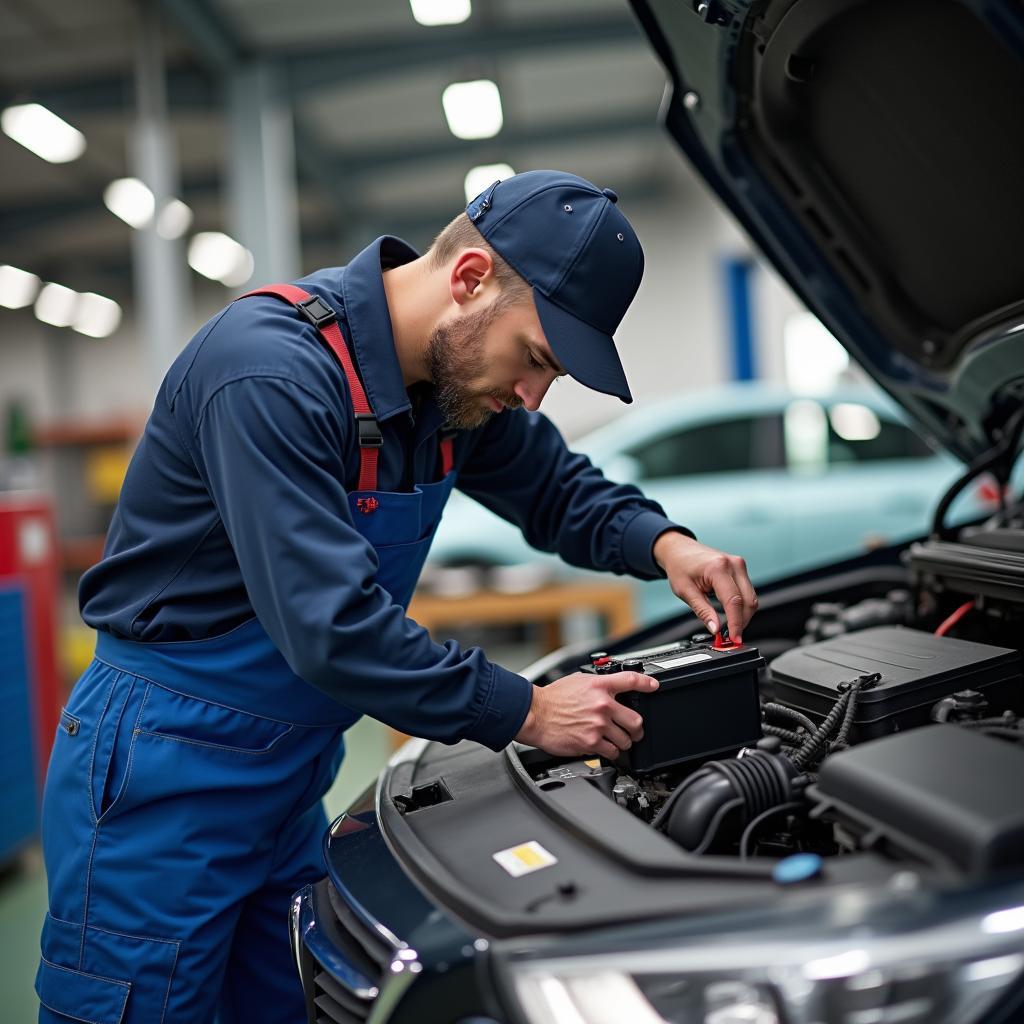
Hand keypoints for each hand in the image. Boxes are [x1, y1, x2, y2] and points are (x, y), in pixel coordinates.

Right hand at [514, 671, 658, 759]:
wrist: (535, 714)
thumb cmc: (552, 699)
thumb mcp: (577, 681)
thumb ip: (596, 685)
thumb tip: (608, 688)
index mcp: (599, 686)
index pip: (630, 680)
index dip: (647, 683)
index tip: (654, 686)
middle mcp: (602, 705)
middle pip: (636, 720)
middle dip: (637, 728)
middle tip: (634, 731)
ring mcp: (598, 725)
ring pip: (626, 739)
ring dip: (624, 742)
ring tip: (618, 741)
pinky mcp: (591, 742)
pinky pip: (612, 751)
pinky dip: (612, 752)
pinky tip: (605, 747)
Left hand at [652, 531, 757, 642]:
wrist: (679, 549)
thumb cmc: (679, 566)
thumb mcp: (685, 591)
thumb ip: (702, 611)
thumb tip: (715, 628)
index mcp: (718, 568)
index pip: (734, 601)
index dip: (736, 623)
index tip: (734, 639)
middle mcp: (733, 564)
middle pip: (748, 601)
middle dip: (742, 622)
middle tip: (730, 636)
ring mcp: (738, 565)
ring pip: (751, 598)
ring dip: (743, 615)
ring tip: (729, 626)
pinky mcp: (740, 568)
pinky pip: (747, 592)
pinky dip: (741, 605)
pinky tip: (731, 613)